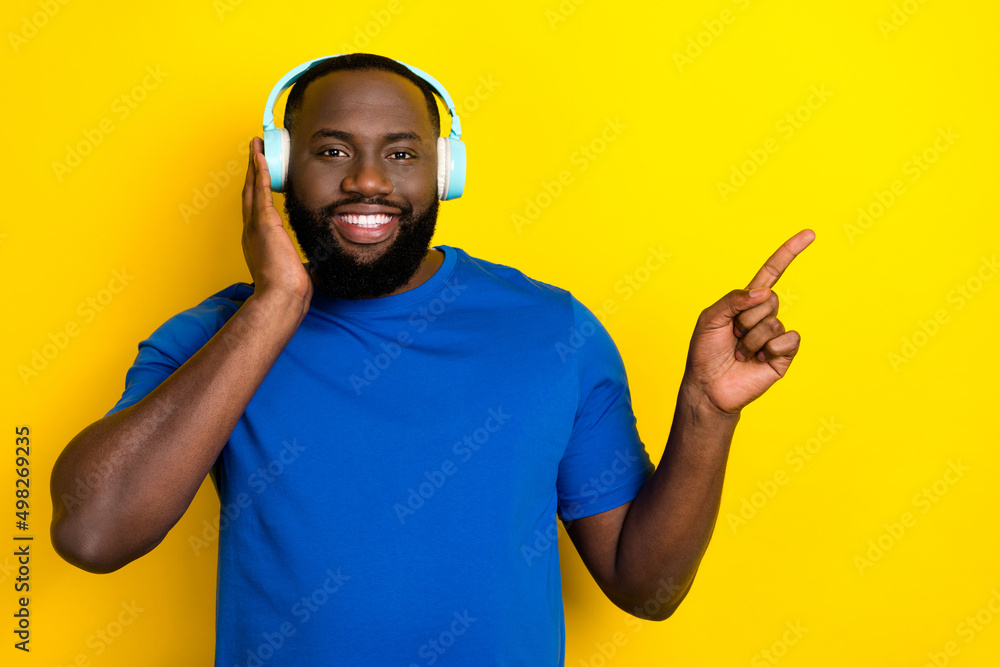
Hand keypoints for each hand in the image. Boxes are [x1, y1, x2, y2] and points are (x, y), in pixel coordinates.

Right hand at [241, 137, 312, 302]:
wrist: (281, 296)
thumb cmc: (286, 289)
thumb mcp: (288, 269)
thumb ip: (291, 260)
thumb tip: (304, 264)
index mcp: (256, 241)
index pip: (255, 209)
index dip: (255, 189)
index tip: (258, 175)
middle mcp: (251, 230)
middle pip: (249, 192)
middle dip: (251, 170)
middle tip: (254, 151)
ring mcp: (255, 225)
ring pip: (252, 187)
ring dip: (253, 164)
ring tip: (256, 144)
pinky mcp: (264, 223)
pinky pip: (260, 190)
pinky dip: (260, 171)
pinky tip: (260, 156)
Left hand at [682, 229, 814, 415]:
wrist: (708, 387)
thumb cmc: (705, 352)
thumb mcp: (710, 319)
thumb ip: (733, 299)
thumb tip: (765, 291)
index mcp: (746, 302)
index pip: (772, 272)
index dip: (789, 253)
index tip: (809, 233)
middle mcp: (764, 315)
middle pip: (769, 299)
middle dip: (745, 318)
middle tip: (732, 337)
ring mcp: (775, 335)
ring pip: (773, 322)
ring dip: (751, 340)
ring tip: (740, 353)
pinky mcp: (784, 355)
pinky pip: (788, 340)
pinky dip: (771, 349)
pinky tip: (758, 360)